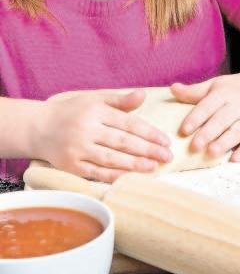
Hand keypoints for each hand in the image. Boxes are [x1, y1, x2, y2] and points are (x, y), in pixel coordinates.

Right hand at [34, 89, 172, 181]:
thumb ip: (119, 100)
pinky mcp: (70, 166)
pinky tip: (131, 178)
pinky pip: (96, 173)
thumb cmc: (71, 112)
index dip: (149, 132)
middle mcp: (86, 129)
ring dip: (134, 165)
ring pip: (111, 159)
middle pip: (122, 142)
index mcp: (95, 111)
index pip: (128, 123)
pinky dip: (115, 176)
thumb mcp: (94, 99)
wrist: (37, 127)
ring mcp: (77, 149)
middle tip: (167, 156)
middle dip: (148, 150)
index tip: (166, 141)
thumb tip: (143, 95)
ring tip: (154, 167)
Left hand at [171, 74, 239, 162]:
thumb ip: (194, 92)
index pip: (207, 106)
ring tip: (211, 152)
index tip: (183, 130)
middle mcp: (239, 105)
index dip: (195, 118)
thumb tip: (173, 89)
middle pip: (222, 120)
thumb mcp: (215, 86)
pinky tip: (235, 159)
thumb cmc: (233, 90)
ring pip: (237, 131)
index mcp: (224, 93)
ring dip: (224, 142)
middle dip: (208, 133)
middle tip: (194, 146)